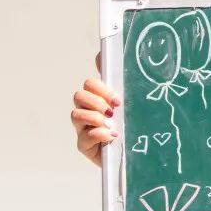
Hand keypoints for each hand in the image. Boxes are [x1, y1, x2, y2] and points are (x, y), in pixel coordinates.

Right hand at [70, 52, 120, 166]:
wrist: (134, 154)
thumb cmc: (131, 127)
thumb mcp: (130, 104)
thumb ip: (121, 82)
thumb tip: (103, 55)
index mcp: (99, 99)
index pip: (90, 84)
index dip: (100, 87)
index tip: (117, 98)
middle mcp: (87, 111)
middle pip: (79, 95)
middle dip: (96, 101)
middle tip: (113, 110)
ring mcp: (83, 128)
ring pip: (76, 114)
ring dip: (95, 117)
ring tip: (111, 124)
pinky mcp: (84, 146)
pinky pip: (84, 137)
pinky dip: (99, 134)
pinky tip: (112, 136)